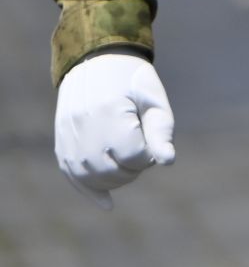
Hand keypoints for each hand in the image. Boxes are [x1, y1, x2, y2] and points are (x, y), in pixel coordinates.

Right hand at [54, 50, 175, 209]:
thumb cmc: (132, 81)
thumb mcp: (153, 99)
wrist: (95, 62)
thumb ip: (161, 130)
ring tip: (129, 164)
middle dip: (134, 168)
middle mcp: (84, 128)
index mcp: (109, 112)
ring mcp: (69, 138)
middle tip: (142, 149)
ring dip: (116, 180)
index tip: (152, 136)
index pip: (135, 156)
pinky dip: (90, 191)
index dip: (150, 153)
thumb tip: (168, 162)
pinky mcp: (61, 145)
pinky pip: (72, 176)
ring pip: (93, 178)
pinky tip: (107, 204)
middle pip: (113, 171)